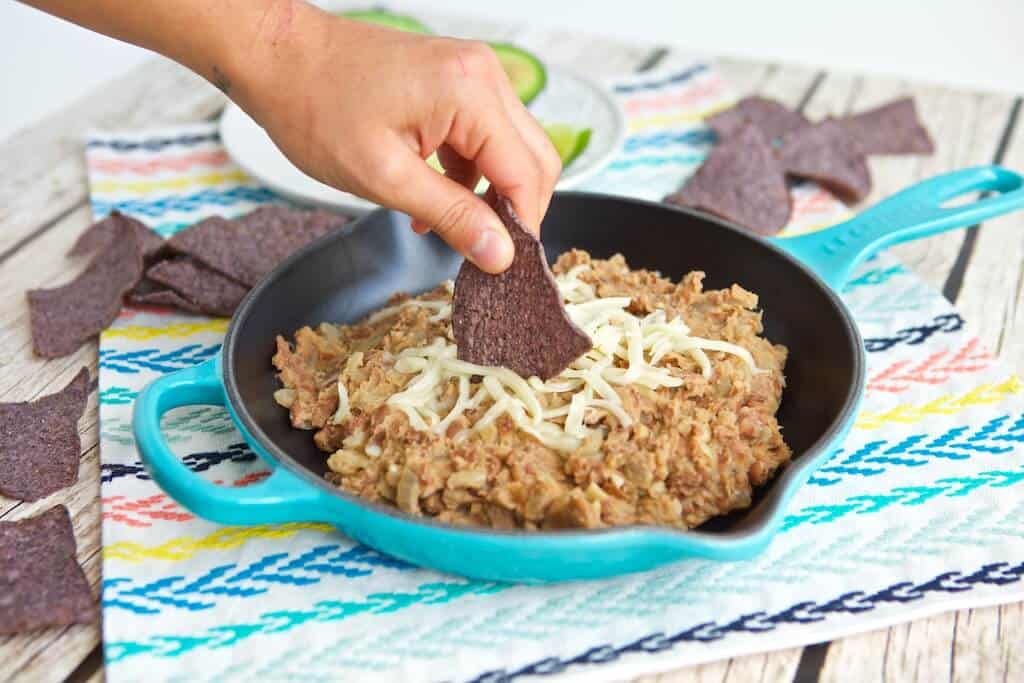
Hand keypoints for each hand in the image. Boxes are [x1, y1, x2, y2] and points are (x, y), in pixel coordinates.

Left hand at [232, 3, 561, 271]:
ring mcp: (472, 74)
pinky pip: (485, 136)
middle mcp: (483, 75)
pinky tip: (433, 200)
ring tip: (445, 226)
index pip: (527, 174)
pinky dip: (469, 173)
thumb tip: (500, 253)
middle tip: (484, 251)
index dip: (521, 226)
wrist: (279, 58)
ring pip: (512, 149)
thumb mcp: (385, 177)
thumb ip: (452, 216)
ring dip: (489, 194)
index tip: (504, 265)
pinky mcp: (456, 81)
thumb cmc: (316, 107)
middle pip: (534, 158)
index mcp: (470, 93)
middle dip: (514, 211)